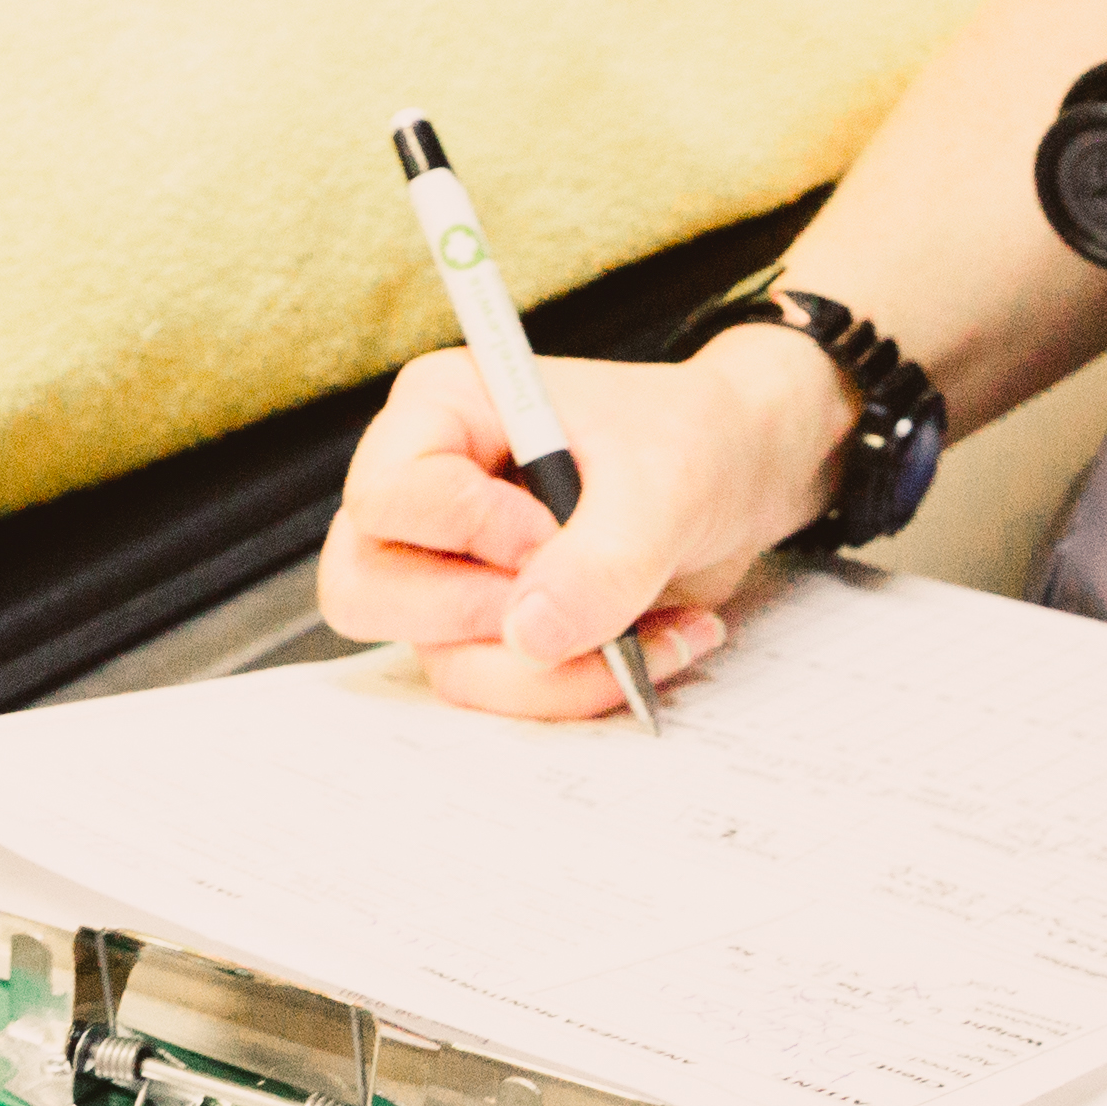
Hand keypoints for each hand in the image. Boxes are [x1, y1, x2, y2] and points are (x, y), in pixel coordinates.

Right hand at [315, 341, 845, 720]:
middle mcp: (422, 497)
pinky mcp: (488, 628)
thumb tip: (528, 635)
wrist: (739, 478)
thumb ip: (602, 555)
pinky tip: (654, 643)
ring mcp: (448, 571)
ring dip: (555, 670)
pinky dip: (578, 686)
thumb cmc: (690, 442)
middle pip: (367, 591)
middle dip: (482, 618)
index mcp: (439, 415)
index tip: (549, 531)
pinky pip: (500, 690)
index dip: (465, 531)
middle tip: (578, 600)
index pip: (387, 498)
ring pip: (443, 660)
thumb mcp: (665, 482)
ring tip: (647, 629)